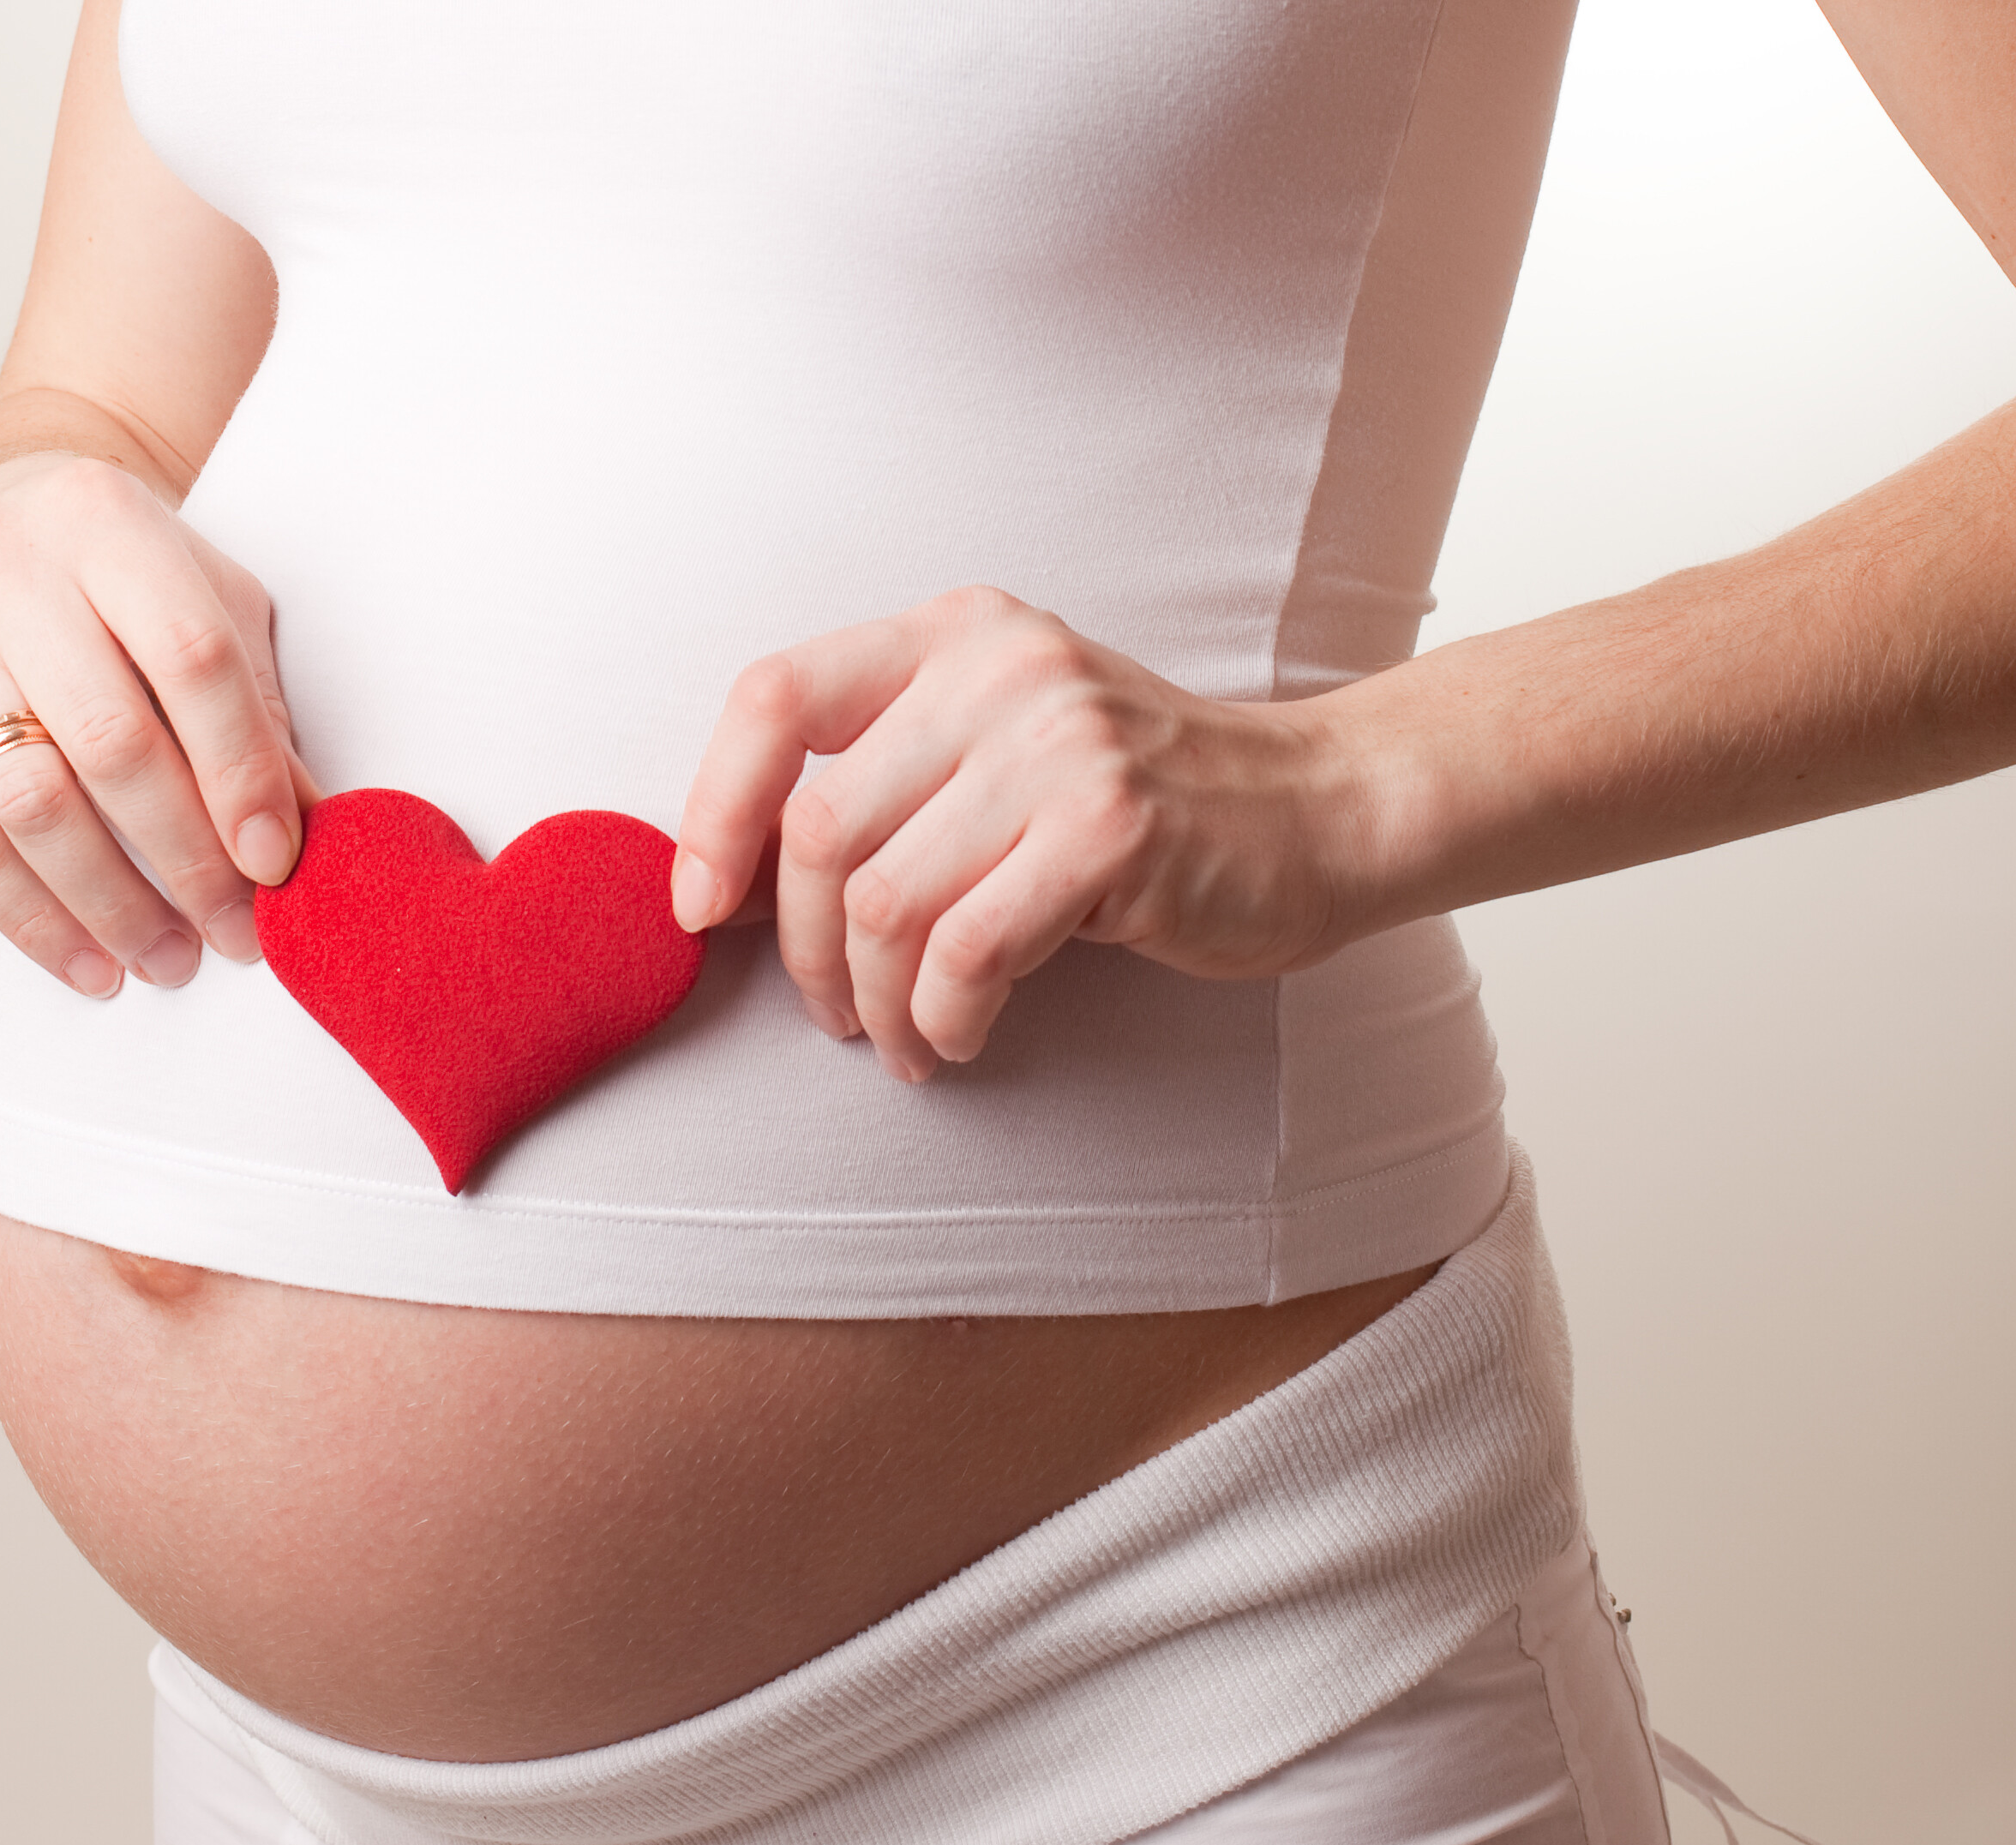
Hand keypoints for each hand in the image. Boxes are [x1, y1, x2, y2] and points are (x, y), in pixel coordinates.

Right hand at [0, 451, 312, 997]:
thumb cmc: (129, 582)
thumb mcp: (212, 606)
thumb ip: (258, 710)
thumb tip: (303, 837)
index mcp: (108, 523)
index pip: (190, 660)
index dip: (239, 773)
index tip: (276, 864)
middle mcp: (6, 567)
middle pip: (108, 742)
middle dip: (185, 858)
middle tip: (235, 934)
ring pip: (28, 800)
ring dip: (109, 903)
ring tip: (170, 961)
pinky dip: (29, 917)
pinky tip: (88, 963)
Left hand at [670, 585, 1382, 1081]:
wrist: (1317, 811)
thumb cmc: (1138, 806)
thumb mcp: (1000, 748)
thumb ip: (882, 784)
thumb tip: (723, 883)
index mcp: (955, 634)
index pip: (776, 697)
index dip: (712, 810)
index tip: (698, 907)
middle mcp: (1000, 669)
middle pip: (820, 828)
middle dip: (801, 950)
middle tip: (833, 1014)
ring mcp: (1061, 742)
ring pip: (883, 901)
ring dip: (876, 1003)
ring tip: (906, 1040)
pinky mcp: (1112, 828)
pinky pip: (967, 950)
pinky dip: (945, 1017)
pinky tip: (961, 1037)